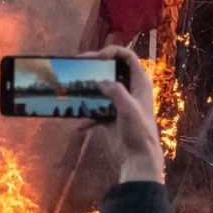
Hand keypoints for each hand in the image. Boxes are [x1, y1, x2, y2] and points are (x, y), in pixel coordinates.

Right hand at [86, 46, 164, 185]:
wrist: (138, 160)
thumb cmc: (139, 132)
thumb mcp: (129, 109)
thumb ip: (116, 92)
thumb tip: (101, 82)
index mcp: (139, 83)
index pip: (127, 56)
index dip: (112, 52)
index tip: (95, 57)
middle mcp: (129, 89)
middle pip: (111, 69)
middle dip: (95, 67)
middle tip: (78, 65)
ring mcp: (119, 102)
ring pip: (101, 87)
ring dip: (88, 89)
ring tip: (73, 87)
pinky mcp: (110, 115)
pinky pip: (95, 109)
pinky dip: (87, 116)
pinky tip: (81, 126)